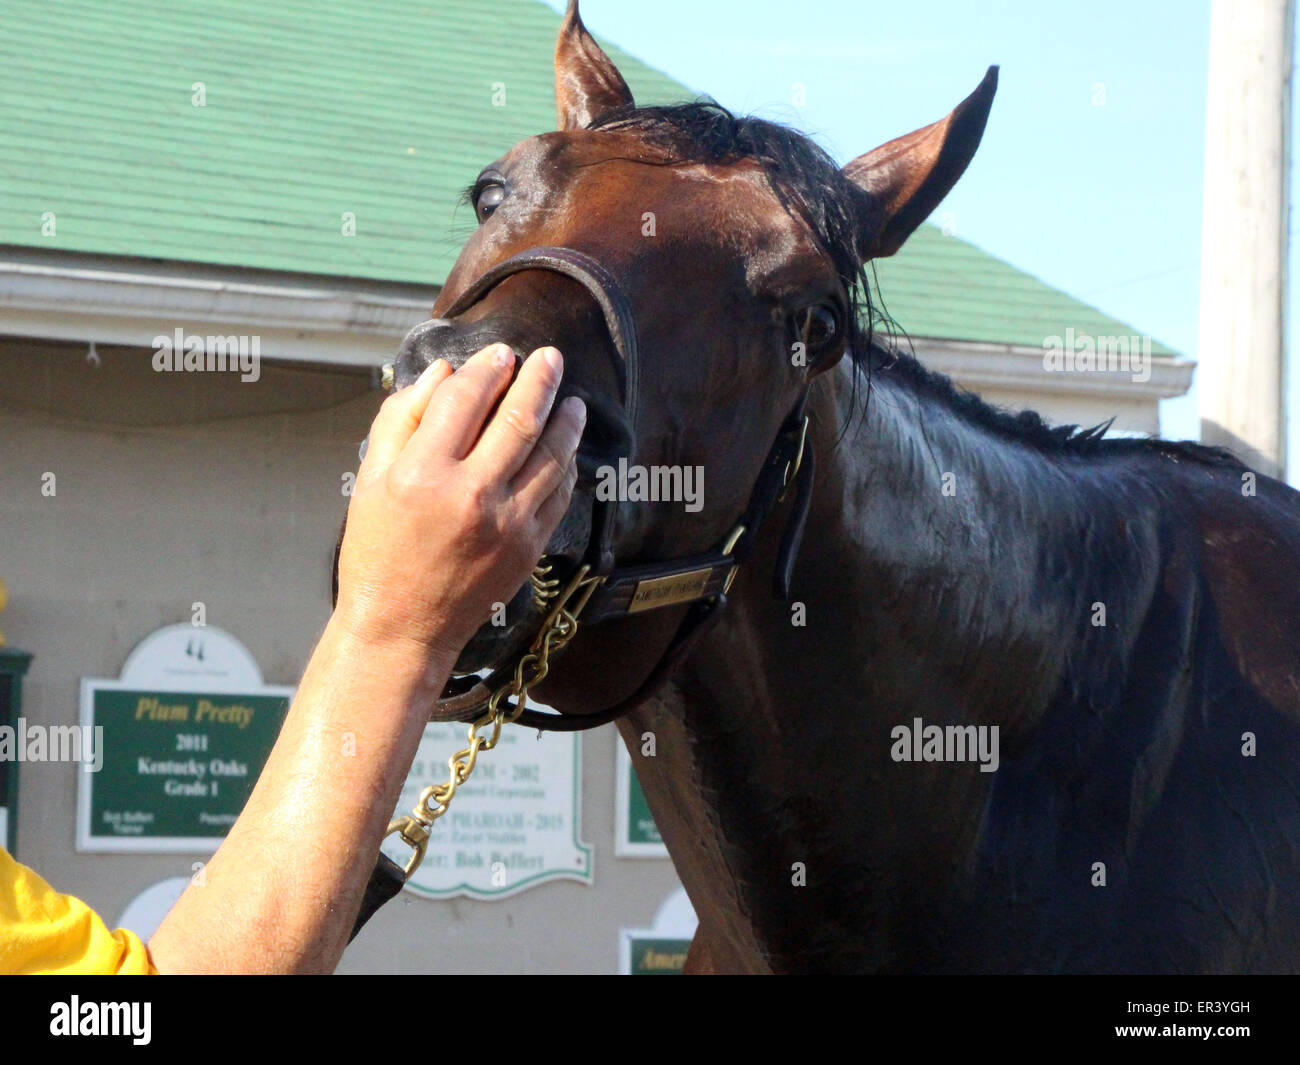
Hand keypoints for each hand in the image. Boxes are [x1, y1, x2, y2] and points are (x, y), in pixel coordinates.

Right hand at [333, 343, 585, 664]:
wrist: (402, 627)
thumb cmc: (379, 552)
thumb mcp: (369, 480)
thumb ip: (401, 419)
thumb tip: (444, 372)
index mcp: (422, 474)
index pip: (465, 400)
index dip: (487, 369)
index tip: (501, 354)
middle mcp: (470, 496)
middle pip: (519, 419)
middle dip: (540, 380)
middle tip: (551, 357)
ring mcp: (507, 524)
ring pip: (551, 455)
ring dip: (566, 420)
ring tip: (571, 399)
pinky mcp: (529, 548)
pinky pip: (559, 494)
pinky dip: (566, 465)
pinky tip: (565, 449)